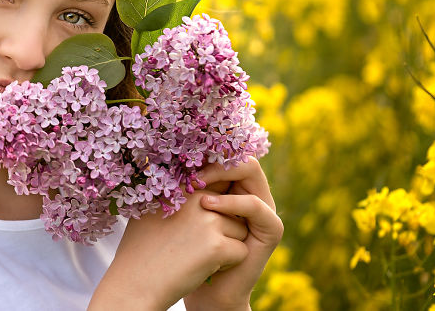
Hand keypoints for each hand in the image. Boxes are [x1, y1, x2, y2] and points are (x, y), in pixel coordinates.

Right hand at [89, 189, 250, 310]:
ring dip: (226, 246)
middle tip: (193, 245)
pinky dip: (227, 264)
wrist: (135, 283)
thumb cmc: (141, 250)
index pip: (216, 190)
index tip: (198, 229)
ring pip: (240, 230)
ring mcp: (208, 221)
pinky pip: (241, 251)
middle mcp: (197, 198)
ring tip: (197, 256)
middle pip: (231, 210)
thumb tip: (199, 189)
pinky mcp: (218, 246)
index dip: (213, 211)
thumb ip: (176, 196)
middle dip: (222, 229)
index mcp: (183, 187)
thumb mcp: (151, 211)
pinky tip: (202, 268)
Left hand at [183, 158, 283, 310]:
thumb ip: (183, 179)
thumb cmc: (185, 246)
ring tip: (194, 185)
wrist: (202, 286)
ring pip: (249, 171)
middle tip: (190, 168)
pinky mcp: (271, 229)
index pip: (226, 152)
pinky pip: (255, 205)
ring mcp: (264, 209)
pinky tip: (207, 205)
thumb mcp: (182, 206)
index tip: (180, 155)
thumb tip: (163, 150)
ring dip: (220, 173)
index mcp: (232, 184)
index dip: (206, 148)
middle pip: (240, 155)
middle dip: (214, 158)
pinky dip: (231, 201)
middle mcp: (252, 192)